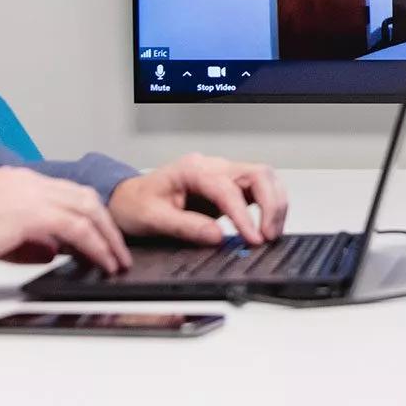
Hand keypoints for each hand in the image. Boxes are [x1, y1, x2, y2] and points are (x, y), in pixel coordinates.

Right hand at [0, 168, 132, 271]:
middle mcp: (25, 181)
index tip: (102, 234)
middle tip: (118, 249)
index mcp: (14, 180)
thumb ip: (26, 239)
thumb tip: (52, 250)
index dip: (89, 214)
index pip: (65, 192)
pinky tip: (102, 262)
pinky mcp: (30, 214)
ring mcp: (29, 193)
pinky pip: (78, 229)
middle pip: (83, 197)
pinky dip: (96, 246)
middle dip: (106, 224)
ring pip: (87, 210)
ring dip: (107, 237)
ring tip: (116, 260)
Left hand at [109, 153, 288, 246]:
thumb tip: (217, 236)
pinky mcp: (230, 186)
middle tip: (268, 236)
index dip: (243, 215)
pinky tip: (267, 226)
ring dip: (275, 205)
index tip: (252, 238)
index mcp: (192, 169)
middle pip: (258, 174)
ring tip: (271, 234)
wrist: (130, 199)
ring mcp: (223, 174)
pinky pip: (260, 190)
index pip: (228, 188)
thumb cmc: (136, 204)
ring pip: (265, 179)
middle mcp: (212, 166)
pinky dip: (270, 206)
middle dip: (271, 205)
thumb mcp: (152, 218)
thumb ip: (185, 226)